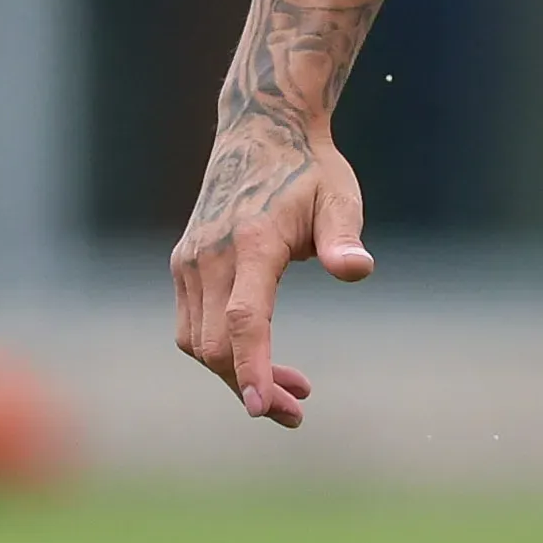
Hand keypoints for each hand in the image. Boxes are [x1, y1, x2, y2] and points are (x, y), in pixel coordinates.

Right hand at [170, 115, 371, 426]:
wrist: (260, 131)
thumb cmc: (309, 170)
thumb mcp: (340, 197)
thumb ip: (344, 237)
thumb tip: (358, 270)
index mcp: (251, 243)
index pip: (244, 319)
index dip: (252, 367)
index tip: (264, 408)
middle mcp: (210, 254)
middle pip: (215, 345)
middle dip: (252, 385)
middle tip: (298, 411)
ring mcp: (191, 261)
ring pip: (198, 342)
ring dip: (236, 374)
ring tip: (291, 392)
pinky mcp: (184, 265)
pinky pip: (194, 326)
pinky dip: (223, 352)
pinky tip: (262, 359)